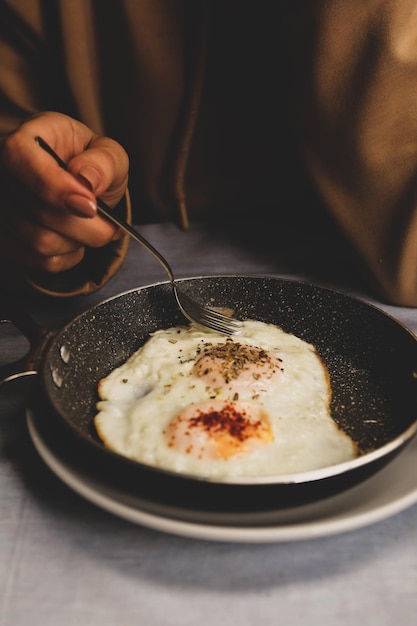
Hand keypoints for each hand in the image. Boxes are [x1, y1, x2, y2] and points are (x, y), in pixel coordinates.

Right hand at [0, 111, 128, 273]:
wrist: (81, 188)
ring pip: (39, 242)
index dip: (55, 186)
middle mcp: (3, 171)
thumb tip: (87, 179)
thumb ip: (105, 162)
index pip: (20, 156)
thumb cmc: (91, 167)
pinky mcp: (5, 238)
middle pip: (39, 211)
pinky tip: (75, 241)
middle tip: (109, 226)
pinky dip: (67, 258)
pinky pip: (38, 261)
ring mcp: (1, 207)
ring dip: (77, 243)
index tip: (91, 206)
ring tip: (90, 230)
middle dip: (87, 227)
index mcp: (28, 138)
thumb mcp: (110, 155)